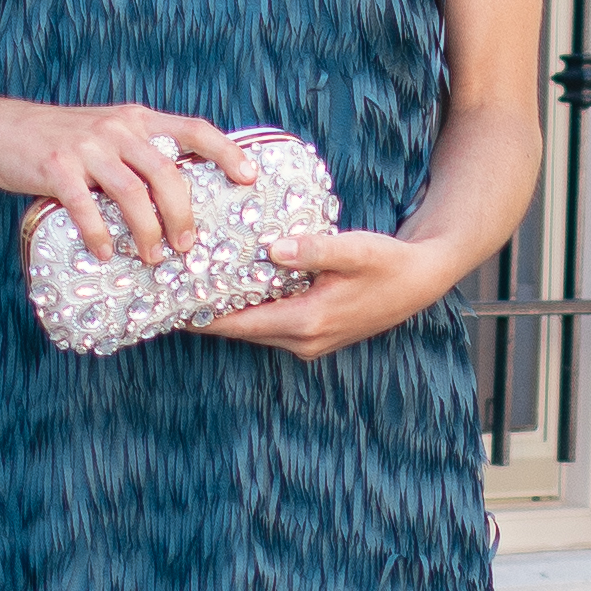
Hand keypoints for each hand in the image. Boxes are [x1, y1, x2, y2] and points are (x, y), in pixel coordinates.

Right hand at [0, 100, 250, 266]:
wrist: (2, 127)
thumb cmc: (62, 139)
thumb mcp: (108, 134)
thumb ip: (140, 154)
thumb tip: (179, 200)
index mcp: (138, 120)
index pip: (194, 129)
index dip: (227, 152)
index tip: (250, 178)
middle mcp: (119, 129)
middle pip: (168, 173)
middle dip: (183, 215)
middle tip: (187, 246)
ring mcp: (87, 147)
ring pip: (133, 193)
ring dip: (148, 231)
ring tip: (152, 257)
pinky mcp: (57, 166)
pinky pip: (85, 205)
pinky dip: (98, 234)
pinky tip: (103, 253)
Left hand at [194, 223, 456, 356]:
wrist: (420, 281)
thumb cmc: (388, 263)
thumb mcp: (354, 250)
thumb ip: (313, 248)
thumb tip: (273, 248)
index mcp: (308, 321)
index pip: (241, 325)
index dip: (203, 318)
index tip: (170, 308)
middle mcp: (305, 340)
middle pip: (242, 333)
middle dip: (207, 317)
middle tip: (171, 296)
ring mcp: (311, 342)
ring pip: (256, 332)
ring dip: (228, 317)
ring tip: (193, 295)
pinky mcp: (316, 336)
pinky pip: (272, 328)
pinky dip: (250, 314)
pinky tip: (234, 294)